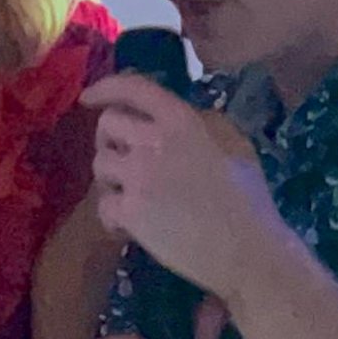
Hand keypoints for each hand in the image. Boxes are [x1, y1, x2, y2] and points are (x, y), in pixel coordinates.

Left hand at [84, 73, 279, 294]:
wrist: (248, 250)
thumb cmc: (248, 199)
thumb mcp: (234, 142)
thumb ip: (201, 121)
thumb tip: (171, 114)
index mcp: (181, 120)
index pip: (133, 88)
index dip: (105, 88)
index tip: (89, 97)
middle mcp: (154, 141)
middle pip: (107, 123)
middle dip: (109, 138)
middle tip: (124, 158)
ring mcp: (138, 176)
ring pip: (100, 164)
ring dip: (111, 179)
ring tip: (132, 196)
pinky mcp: (130, 211)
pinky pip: (103, 205)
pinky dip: (112, 216)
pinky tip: (129, 227)